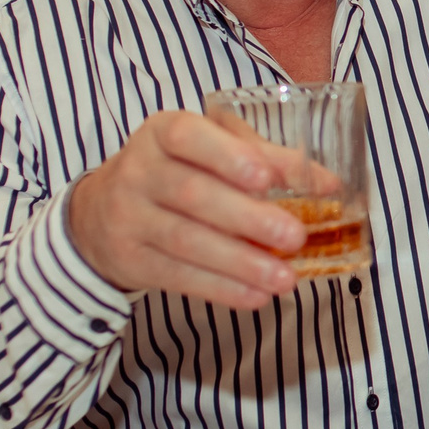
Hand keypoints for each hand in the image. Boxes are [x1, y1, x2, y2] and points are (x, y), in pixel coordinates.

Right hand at [67, 111, 315, 308]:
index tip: (265, 179)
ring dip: (241, 263)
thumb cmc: (176, 171)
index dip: (227, 157)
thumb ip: (266, 159)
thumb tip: (328, 185)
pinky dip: (221, 289)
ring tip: (285, 278)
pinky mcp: (130, 259)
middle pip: (192, 195)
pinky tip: (256, 296)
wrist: (100, 214)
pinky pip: (178, 277)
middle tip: (295, 236)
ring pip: (186, 241)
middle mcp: (139, 171)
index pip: (187, 137)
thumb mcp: (210, 150)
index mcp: (162, 132)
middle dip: (247, 218)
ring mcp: (128, 217)